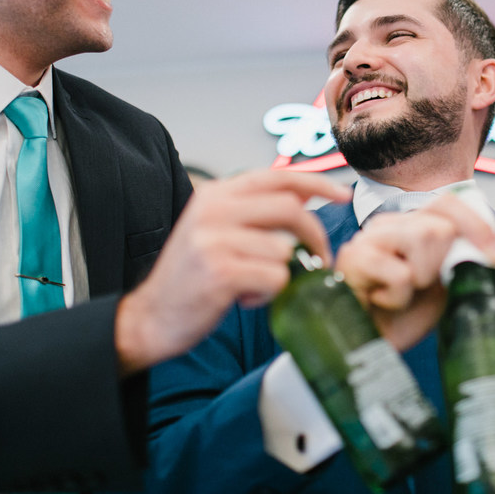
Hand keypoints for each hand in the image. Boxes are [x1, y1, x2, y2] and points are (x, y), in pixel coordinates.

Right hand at [115, 170, 350, 374]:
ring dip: (281, 274)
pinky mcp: (220, 272)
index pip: (277, 176)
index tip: (344, 194)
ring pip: (284, 250)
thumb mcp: (216, 229)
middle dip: (315, 237)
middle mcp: (213, 210)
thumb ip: (255, 210)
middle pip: (291, 209)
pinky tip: (245, 298)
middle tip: (319, 259)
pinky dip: (270, 293)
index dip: (317, 182)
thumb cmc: (191, 277)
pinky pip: (275, 277)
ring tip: (254, 285)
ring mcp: (214, 240)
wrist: (150, 317)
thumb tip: (306, 193)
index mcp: (215, 195)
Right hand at [335, 194, 494, 350]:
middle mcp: (388, 225)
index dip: (477, 224)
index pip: (448, 203)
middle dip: (442, 263)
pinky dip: (399, 297)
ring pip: (422, 237)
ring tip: (401, 294)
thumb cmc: (401, 316)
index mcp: (410, 225)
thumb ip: (470, 259)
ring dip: (421, 278)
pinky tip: (382, 302)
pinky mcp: (353, 259)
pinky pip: (400, 273)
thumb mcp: (445, 285)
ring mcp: (368, 238)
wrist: (364, 347)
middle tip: (422, 286)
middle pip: (439, 224)